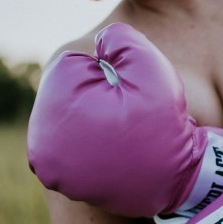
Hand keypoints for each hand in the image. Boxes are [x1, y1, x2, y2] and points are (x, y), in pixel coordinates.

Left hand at [27, 22, 222, 218]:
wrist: (181, 182)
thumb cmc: (167, 124)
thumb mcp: (152, 68)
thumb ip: (120, 38)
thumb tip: (101, 40)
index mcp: (56, 111)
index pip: (72, 65)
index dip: (108, 72)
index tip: (129, 96)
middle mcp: (41, 146)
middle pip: (64, 92)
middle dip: (94, 94)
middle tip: (127, 115)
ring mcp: (50, 170)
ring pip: (67, 117)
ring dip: (90, 117)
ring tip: (122, 133)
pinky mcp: (62, 184)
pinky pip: (71, 144)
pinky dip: (90, 141)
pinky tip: (115, 149)